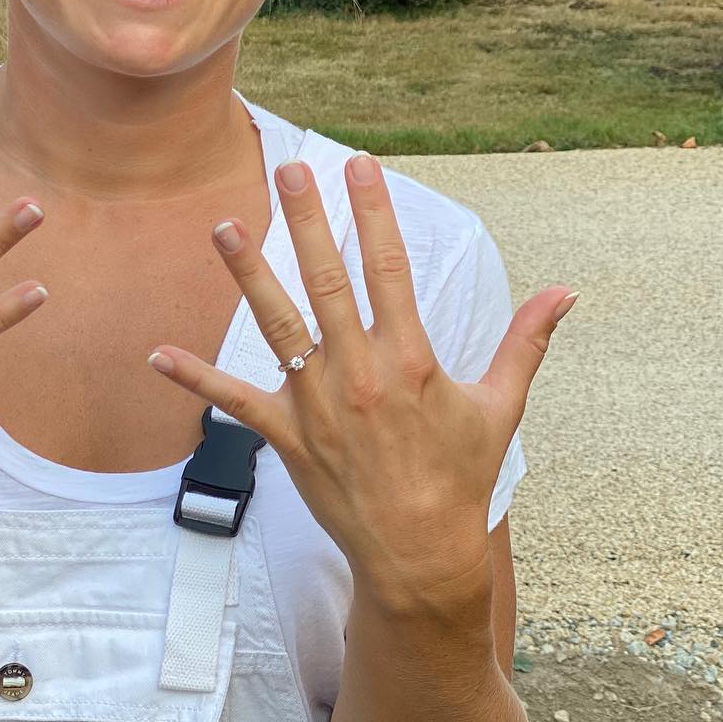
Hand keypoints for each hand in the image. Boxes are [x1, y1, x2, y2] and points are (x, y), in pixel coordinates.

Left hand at [146, 154, 574, 603]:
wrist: (420, 554)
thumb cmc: (460, 478)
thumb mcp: (500, 407)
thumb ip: (525, 342)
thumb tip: (565, 293)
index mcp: (411, 360)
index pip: (390, 268)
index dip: (374, 213)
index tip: (362, 166)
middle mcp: (361, 374)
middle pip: (328, 281)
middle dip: (306, 221)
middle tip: (287, 169)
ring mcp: (319, 405)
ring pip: (277, 326)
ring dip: (248, 274)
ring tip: (223, 225)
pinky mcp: (288, 437)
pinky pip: (235, 402)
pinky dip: (195, 379)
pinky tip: (157, 354)